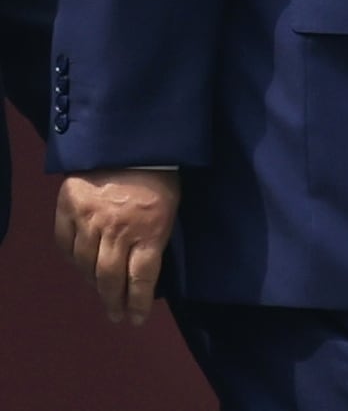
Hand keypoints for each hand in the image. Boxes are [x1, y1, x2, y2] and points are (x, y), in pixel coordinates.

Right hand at [54, 169, 180, 325]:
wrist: (131, 140)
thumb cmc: (160, 174)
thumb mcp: (170, 208)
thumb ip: (155, 238)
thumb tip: (141, 271)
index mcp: (149, 229)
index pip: (141, 278)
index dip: (138, 302)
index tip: (136, 319)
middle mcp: (117, 230)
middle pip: (110, 279)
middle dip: (114, 302)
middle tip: (116, 316)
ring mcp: (89, 220)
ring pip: (85, 266)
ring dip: (93, 283)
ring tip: (101, 293)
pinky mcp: (69, 209)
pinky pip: (65, 245)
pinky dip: (73, 259)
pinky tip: (81, 266)